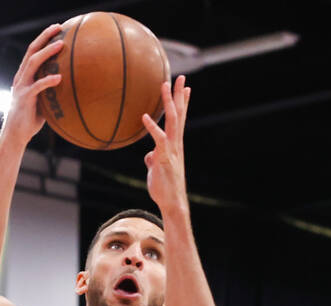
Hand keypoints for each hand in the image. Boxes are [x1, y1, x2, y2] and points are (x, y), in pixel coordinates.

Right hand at [0, 24, 64, 146]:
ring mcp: (21, 86)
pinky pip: (37, 86)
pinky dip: (48, 80)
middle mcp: (21, 77)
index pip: (33, 51)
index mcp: (25, 75)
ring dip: (47, 53)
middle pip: (32, 50)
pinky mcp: (24, 98)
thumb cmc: (31, 118)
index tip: (57, 29)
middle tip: (59, 28)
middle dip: (45, 37)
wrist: (16, 134)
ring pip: (33, 63)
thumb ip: (51, 90)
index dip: (43, 38)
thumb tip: (72, 87)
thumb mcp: (43, 100)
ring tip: (61, 45)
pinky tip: (59, 78)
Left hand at [141, 76, 190, 215]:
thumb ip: (153, 159)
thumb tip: (149, 155)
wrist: (172, 202)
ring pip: (172, 121)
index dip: (183, 103)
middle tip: (181, 77)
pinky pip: (158, 139)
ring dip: (169, 102)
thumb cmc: (164, 187)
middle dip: (179, 95)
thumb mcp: (157, 169)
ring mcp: (171, 149)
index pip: (180, 119)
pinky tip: (144, 116)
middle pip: (179, 114)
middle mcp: (176, 143)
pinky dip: (152, 127)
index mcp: (175, 144)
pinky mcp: (163, 157)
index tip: (186, 87)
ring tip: (164, 85)